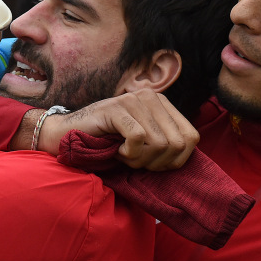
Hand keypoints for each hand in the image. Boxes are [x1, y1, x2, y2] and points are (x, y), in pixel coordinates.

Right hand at [38, 91, 198, 169]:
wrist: (68, 136)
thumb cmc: (108, 142)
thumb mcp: (144, 142)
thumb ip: (166, 142)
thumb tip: (186, 155)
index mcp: (163, 104)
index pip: (191, 137)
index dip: (176, 160)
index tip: (154, 164)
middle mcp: (152, 97)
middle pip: (177, 143)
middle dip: (157, 162)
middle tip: (135, 160)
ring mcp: (133, 100)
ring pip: (159, 143)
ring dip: (140, 159)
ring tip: (123, 154)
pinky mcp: (116, 108)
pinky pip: (138, 139)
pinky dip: (128, 154)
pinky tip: (116, 150)